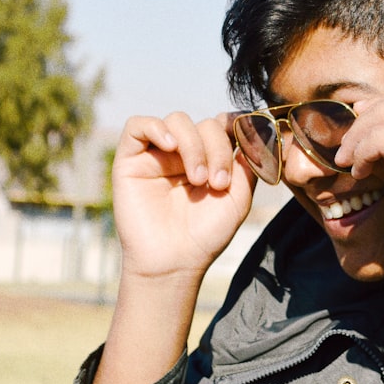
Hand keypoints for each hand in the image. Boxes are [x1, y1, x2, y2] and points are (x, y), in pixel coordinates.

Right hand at [111, 111, 256, 280]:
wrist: (174, 262)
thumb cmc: (206, 234)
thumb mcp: (238, 197)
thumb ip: (248, 163)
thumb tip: (253, 131)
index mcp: (210, 157)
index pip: (223, 123)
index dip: (236, 126)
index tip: (247, 143)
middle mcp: (183, 151)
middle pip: (205, 124)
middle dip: (218, 148)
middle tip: (219, 182)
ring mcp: (157, 153)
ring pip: (177, 120)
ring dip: (194, 145)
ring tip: (198, 179)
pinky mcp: (130, 159)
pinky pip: (137, 125)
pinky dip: (157, 128)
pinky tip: (171, 147)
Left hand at [333, 90, 383, 271]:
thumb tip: (367, 108)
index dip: (378, 110)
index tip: (358, 128)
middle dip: (363, 123)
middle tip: (346, 149)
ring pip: (381, 116)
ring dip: (357, 140)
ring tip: (349, 163)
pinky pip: (377, 138)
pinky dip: (361, 154)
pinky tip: (360, 173)